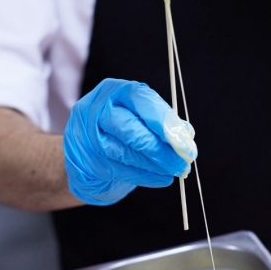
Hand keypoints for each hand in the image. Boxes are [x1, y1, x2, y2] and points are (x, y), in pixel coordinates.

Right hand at [64, 78, 196, 205]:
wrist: (86, 155)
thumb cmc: (119, 132)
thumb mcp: (140, 117)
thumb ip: (161, 122)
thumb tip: (185, 134)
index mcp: (113, 91)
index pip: (141, 99)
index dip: (164, 121)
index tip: (185, 141)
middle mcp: (95, 110)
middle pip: (131, 129)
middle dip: (161, 148)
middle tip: (184, 162)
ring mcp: (85, 137)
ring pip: (125, 153)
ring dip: (156, 165)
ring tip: (176, 170)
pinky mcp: (85, 162)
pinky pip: (119, 171)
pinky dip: (145, 176)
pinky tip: (161, 178)